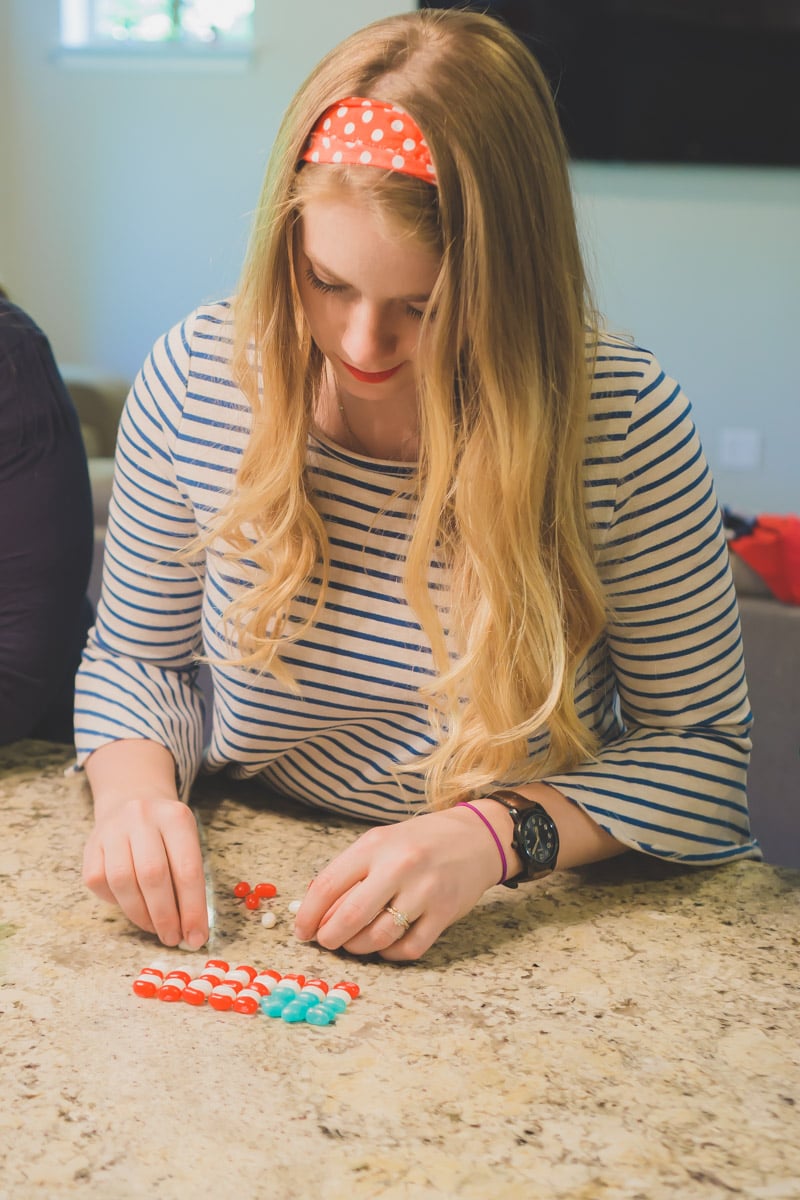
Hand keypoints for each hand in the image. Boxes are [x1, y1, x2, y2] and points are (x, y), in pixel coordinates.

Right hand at [83, 794, 207, 948]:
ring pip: (123, 881)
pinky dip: (117, 902)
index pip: (187, 869)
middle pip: (153, 875)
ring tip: (155, 929)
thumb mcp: (186, 842)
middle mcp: (142, 818)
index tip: (196, 938)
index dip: (192, 909)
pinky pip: (100, 882)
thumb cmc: (166, 833)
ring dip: (140, 915)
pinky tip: (131, 905)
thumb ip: (189, 881)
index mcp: (175, 817)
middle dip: (165, 916)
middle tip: (173, 938)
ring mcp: (113, 830)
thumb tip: (191, 930)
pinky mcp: (91, 845)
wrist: (132, 799)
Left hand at [293, 805, 503, 960]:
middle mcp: (398, 866)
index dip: (309, 915)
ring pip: (378, 937)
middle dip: (331, 938)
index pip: (328, 885)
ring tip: (355, 943)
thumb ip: (349, 871)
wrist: (475, 837)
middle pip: (350, 916)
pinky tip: (386, 946)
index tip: (302, 931)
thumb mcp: (380, 842)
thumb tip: (312, 908)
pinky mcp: (444, 913)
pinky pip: (409, 948)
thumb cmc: (419, 842)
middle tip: (327, 942)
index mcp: (374, 846)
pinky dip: (391, 954)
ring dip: (359, 948)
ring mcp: (424, 891)